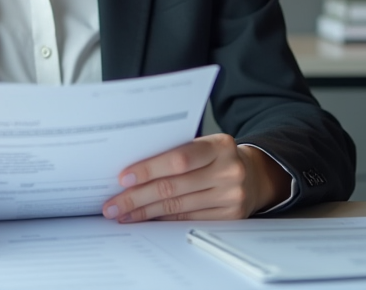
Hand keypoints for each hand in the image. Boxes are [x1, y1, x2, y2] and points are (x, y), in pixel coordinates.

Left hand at [101, 134, 289, 222]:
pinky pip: (186, 220)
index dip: (149, 168)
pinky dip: (162, 220)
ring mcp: (231, 196)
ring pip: (177, 207)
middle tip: (113, 204)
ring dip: (144, 212)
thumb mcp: (203, 145)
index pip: (179, 159)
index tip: (123, 177)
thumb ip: (174, 151)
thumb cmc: (216, 157)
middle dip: (137, 197)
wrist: (253, 175)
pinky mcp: (229, 217)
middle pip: (173, 187)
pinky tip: (144, 219)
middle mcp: (228, 171)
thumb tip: (131, 170)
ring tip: (122, 214)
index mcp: (219, 145)